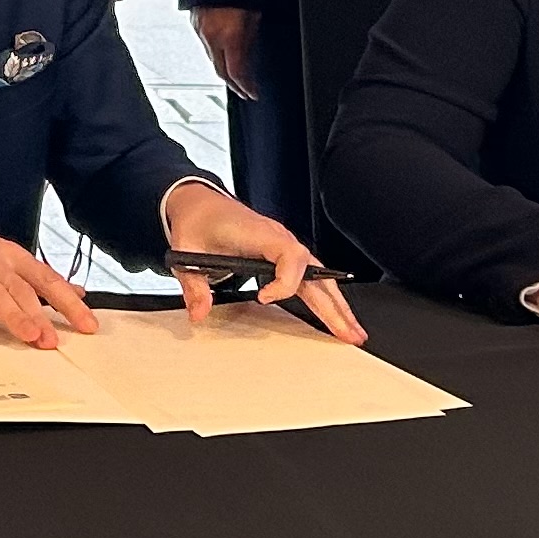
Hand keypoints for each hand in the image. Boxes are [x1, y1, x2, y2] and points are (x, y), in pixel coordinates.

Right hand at [0, 208, 99, 347]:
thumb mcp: (3, 257)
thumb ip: (37, 277)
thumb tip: (75, 291)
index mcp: (12, 257)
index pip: (47, 280)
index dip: (69, 303)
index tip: (88, 324)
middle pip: (23, 290)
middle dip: (41, 316)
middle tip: (54, 342)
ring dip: (13, 314)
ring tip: (28, 335)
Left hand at [163, 182, 363, 342]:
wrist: (201, 203)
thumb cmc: (199, 221)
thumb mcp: (186, 249)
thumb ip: (193, 283)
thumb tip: (199, 313)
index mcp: (258, 233)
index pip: (288, 254)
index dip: (283, 280)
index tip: (264, 298)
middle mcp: (279, 240)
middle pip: (315, 272)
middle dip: (333, 304)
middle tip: (348, 333)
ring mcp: (284, 249)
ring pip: (319, 278)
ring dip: (337, 305)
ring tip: (352, 333)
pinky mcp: (284, 258)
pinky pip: (310, 279)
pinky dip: (326, 299)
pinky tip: (336, 318)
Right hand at [190, 5, 261, 96]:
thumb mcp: (254, 16)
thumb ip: (250, 39)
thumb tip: (249, 57)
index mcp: (230, 36)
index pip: (237, 74)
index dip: (246, 86)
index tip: (253, 93)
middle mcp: (212, 36)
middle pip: (221, 72)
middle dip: (234, 85)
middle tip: (244, 91)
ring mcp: (200, 30)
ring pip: (211, 58)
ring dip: (224, 68)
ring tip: (235, 74)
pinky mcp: (194, 22)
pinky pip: (205, 44)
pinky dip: (215, 51)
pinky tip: (223, 51)